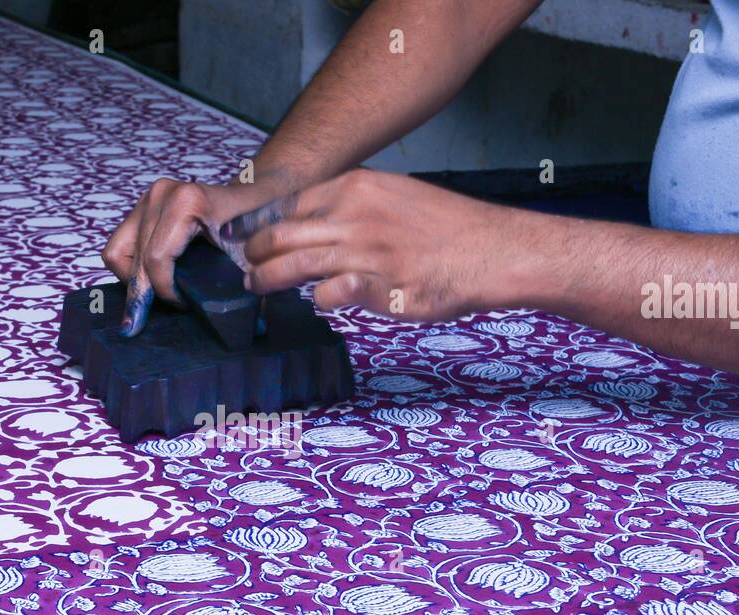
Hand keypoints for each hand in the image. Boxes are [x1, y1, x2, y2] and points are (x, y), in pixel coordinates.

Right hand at [101, 177, 282, 336]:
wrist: (258, 194)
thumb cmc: (259, 226)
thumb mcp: (257, 256)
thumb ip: (254, 287)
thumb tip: (257, 329)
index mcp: (187, 203)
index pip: (156, 260)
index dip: (165, 292)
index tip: (184, 307)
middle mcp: (162, 194)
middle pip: (135, 260)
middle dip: (142, 296)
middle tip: (142, 325)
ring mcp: (150, 197)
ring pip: (118, 252)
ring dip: (132, 282)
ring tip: (150, 301)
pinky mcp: (143, 204)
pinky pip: (120, 244)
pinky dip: (129, 268)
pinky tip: (150, 282)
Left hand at [222, 169, 531, 321]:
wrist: (492, 251)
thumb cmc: (447, 228)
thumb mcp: (397, 195)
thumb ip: (355, 205)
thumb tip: (316, 224)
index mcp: (359, 187)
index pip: (292, 203)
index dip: (264, 222)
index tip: (248, 237)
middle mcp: (356, 215)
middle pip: (282, 233)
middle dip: (255, 252)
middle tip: (246, 266)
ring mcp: (365, 251)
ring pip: (295, 264)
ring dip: (268, 279)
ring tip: (255, 287)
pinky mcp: (378, 286)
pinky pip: (329, 295)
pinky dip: (320, 300)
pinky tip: (321, 303)